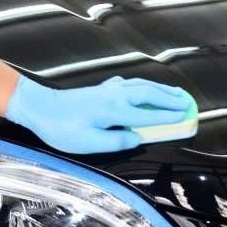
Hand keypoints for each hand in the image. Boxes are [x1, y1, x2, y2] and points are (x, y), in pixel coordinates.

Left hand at [6, 75, 193, 153]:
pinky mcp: (101, 88)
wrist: (38, 106)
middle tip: (188, 104)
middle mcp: (115, 96)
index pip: (148, 115)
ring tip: (175, 94)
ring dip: (160, 90)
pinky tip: (144, 88)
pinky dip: (143, 85)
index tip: (186, 119)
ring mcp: (108, 89)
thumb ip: (116, 141)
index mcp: (114, 112)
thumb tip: (137, 138)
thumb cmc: (61, 128)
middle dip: (170, 100)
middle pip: (150, 95)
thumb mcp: (88, 143)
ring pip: (141, 86)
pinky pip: (129, 83)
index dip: (168, 118)